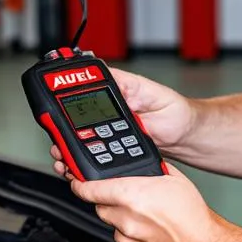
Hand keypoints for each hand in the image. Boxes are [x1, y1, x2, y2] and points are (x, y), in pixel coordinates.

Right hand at [51, 68, 193, 177]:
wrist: (185, 136)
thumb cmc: (174, 110)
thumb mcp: (151, 90)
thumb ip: (127, 83)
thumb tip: (102, 73)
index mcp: (113, 94)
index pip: (82, 95)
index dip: (65, 102)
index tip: (56, 110)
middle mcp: (107, 114)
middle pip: (73, 122)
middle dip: (59, 132)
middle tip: (57, 139)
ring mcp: (108, 133)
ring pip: (79, 142)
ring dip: (67, 150)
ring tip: (63, 156)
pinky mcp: (113, 150)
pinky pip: (93, 157)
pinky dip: (82, 164)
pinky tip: (77, 168)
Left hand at [68, 163, 222, 241]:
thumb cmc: (192, 214)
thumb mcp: (171, 177)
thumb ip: (148, 168)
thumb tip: (136, 163)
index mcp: (132, 193)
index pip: (88, 188)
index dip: (78, 182)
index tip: (75, 178)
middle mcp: (125, 215)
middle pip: (98, 203)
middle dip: (105, 196)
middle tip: (122, 192)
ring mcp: (126, 235)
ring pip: (108, 219)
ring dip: (117, 212)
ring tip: (140, 210)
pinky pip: (118, 234)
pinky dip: (124, 228)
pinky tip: (143, 224)